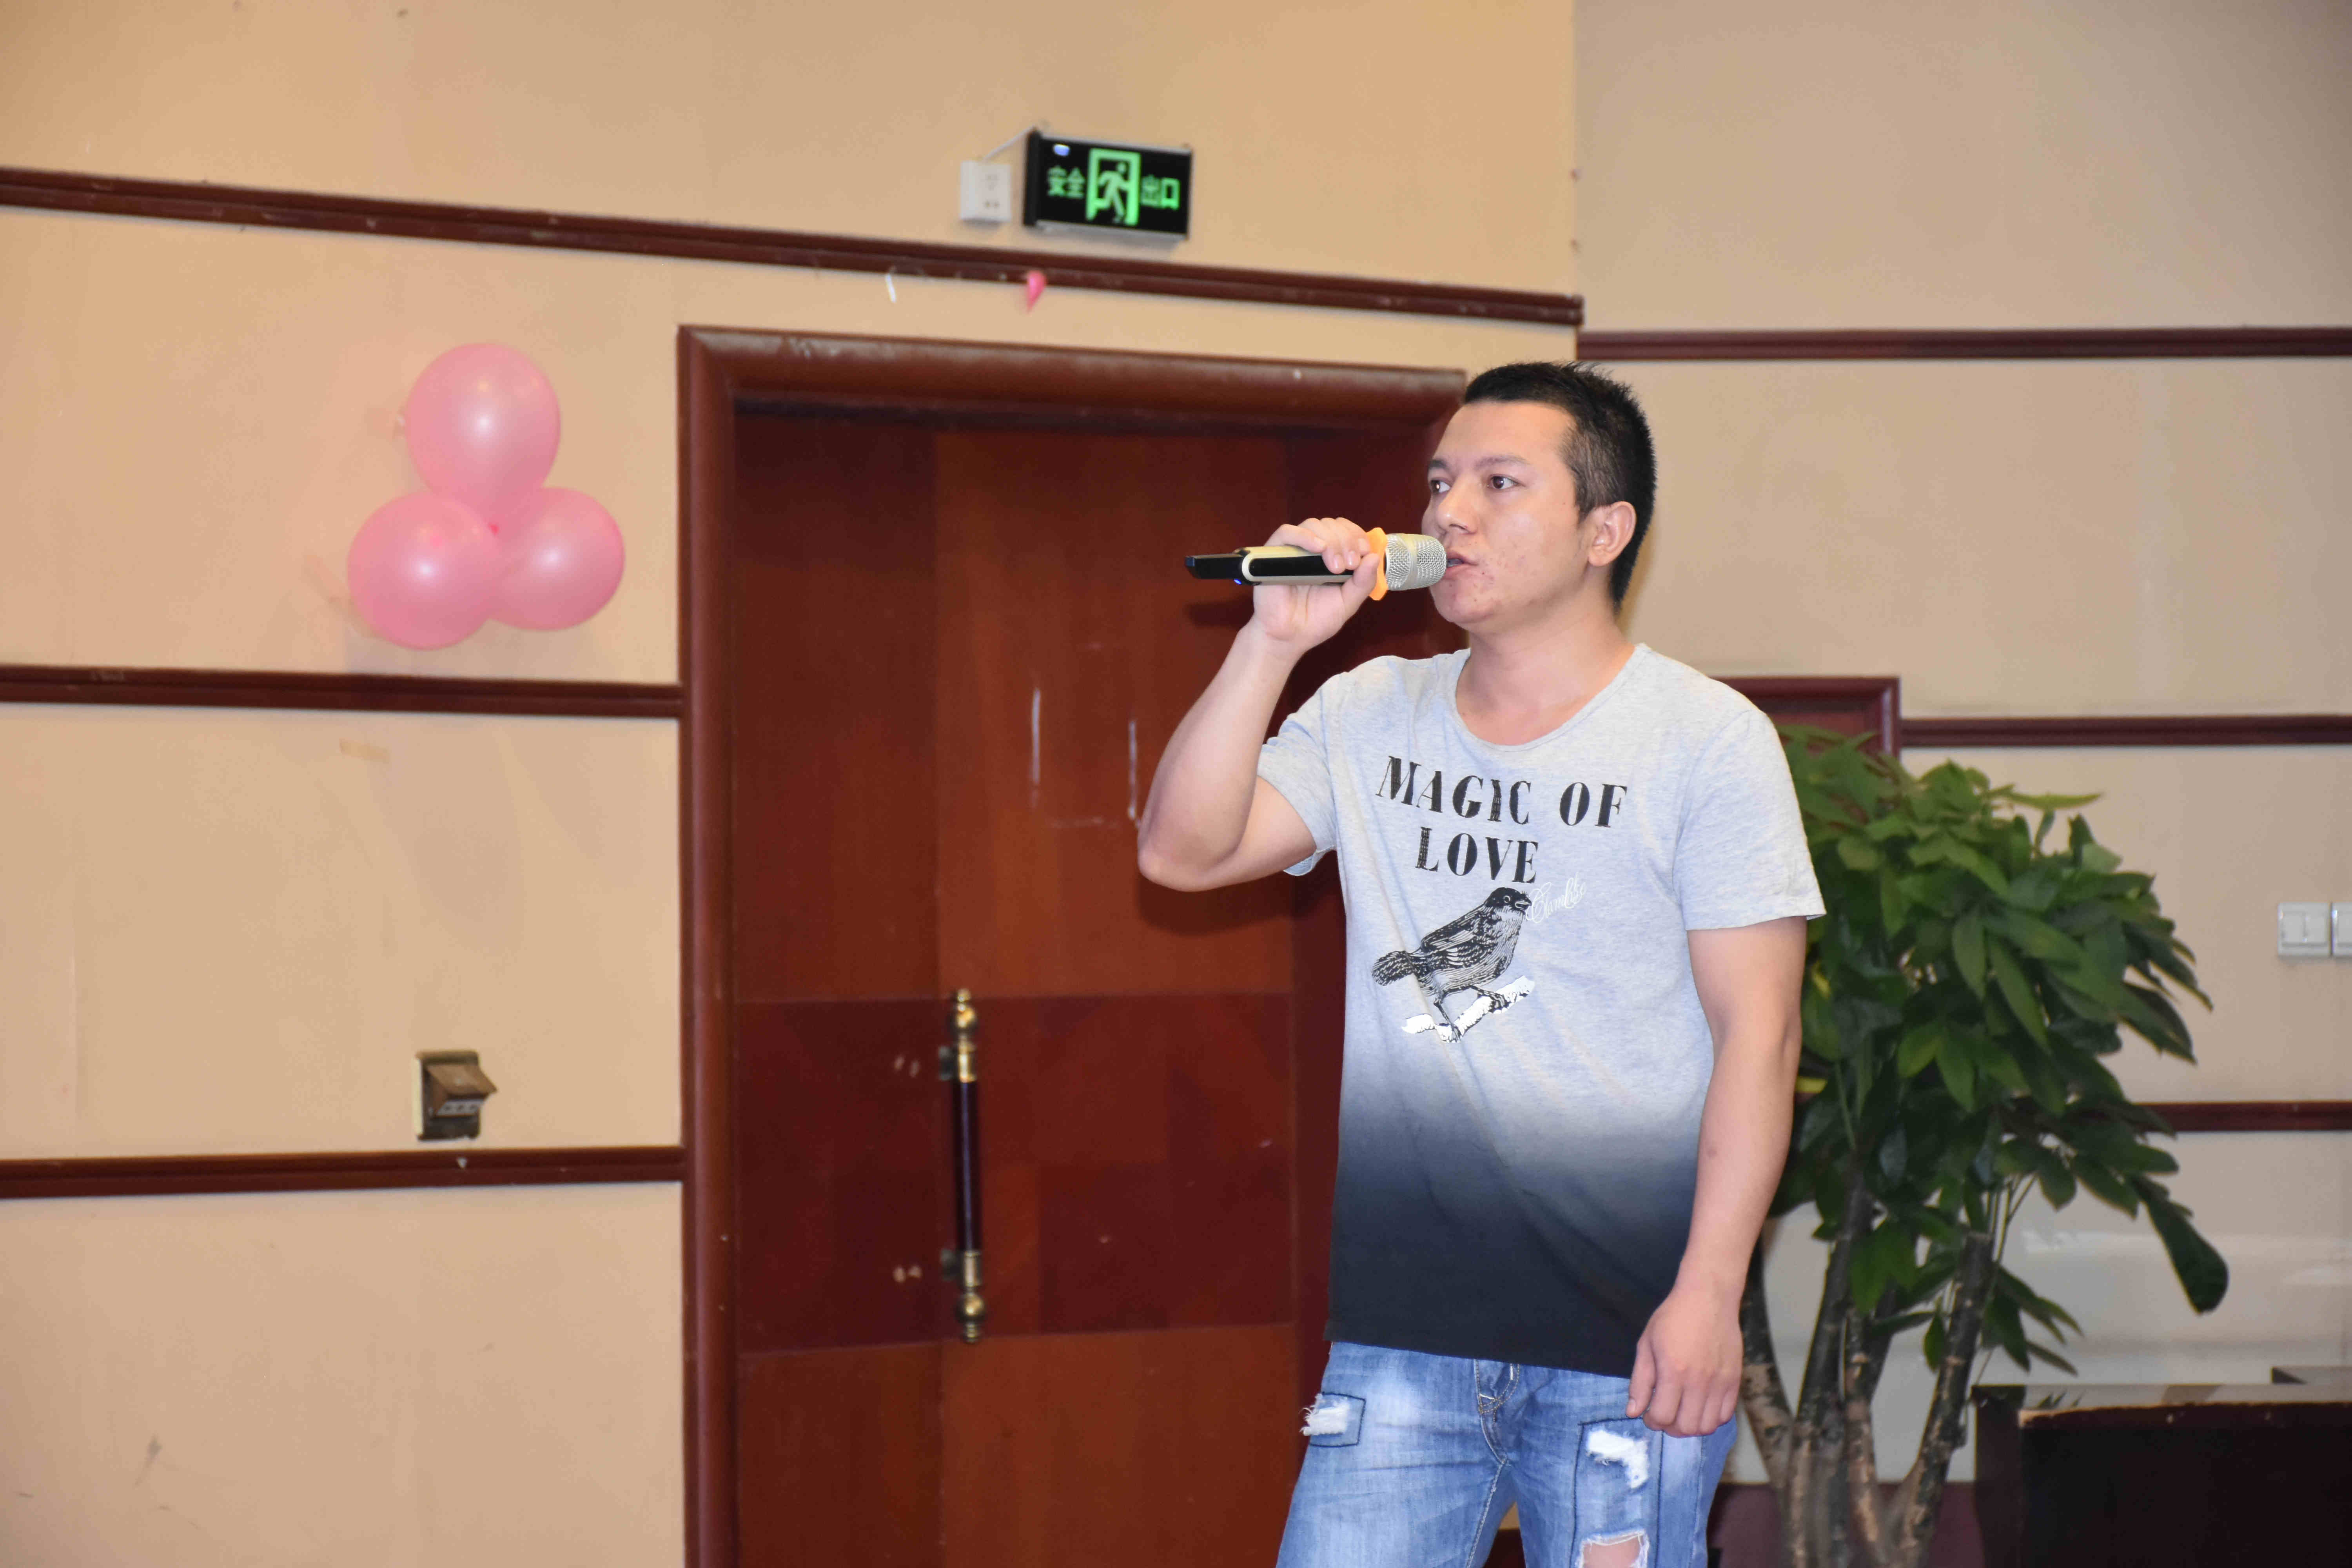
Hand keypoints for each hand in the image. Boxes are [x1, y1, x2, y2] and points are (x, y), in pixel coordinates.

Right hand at [1244, 516, 1378, 652]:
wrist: (1288, 638)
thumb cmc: (1315, 621)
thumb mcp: (1347, 603)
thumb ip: (1363, 583)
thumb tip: (1375, 557)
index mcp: (1331, 557)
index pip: (1346, 530)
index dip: (1357, 535)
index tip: (1364, 552)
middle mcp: (1313, 550)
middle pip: (1332, 524)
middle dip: (1347, 540)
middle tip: (1350, 565)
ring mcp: (1293, 551)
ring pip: (1313, 524)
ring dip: (1331, 540)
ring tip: (1336, 567)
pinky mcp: (1273, 555)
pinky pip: (1286, 532)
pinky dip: (1304, 535)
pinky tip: (1318, 548)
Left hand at [1626, 1283, 1741, 1436]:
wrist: (1708, 1298)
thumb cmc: (1672, 1318)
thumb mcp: (1646, 1344)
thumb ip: (1640, 1381)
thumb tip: (1633, 1412)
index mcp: (1673, 1371)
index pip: (1662, 1416)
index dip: (1651, 1421)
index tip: (1648, 1413)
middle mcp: (1698, 1381)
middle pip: (1686, 1428)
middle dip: (1670, 1427)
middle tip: (1665, 1413)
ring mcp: (1720, 1382)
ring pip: (1707, 1426)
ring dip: (1691, 1426)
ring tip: (1682, 1411)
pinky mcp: (1735, 1380)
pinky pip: (1725, 1415)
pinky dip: (1711, 1418)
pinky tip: (1700, 1405)